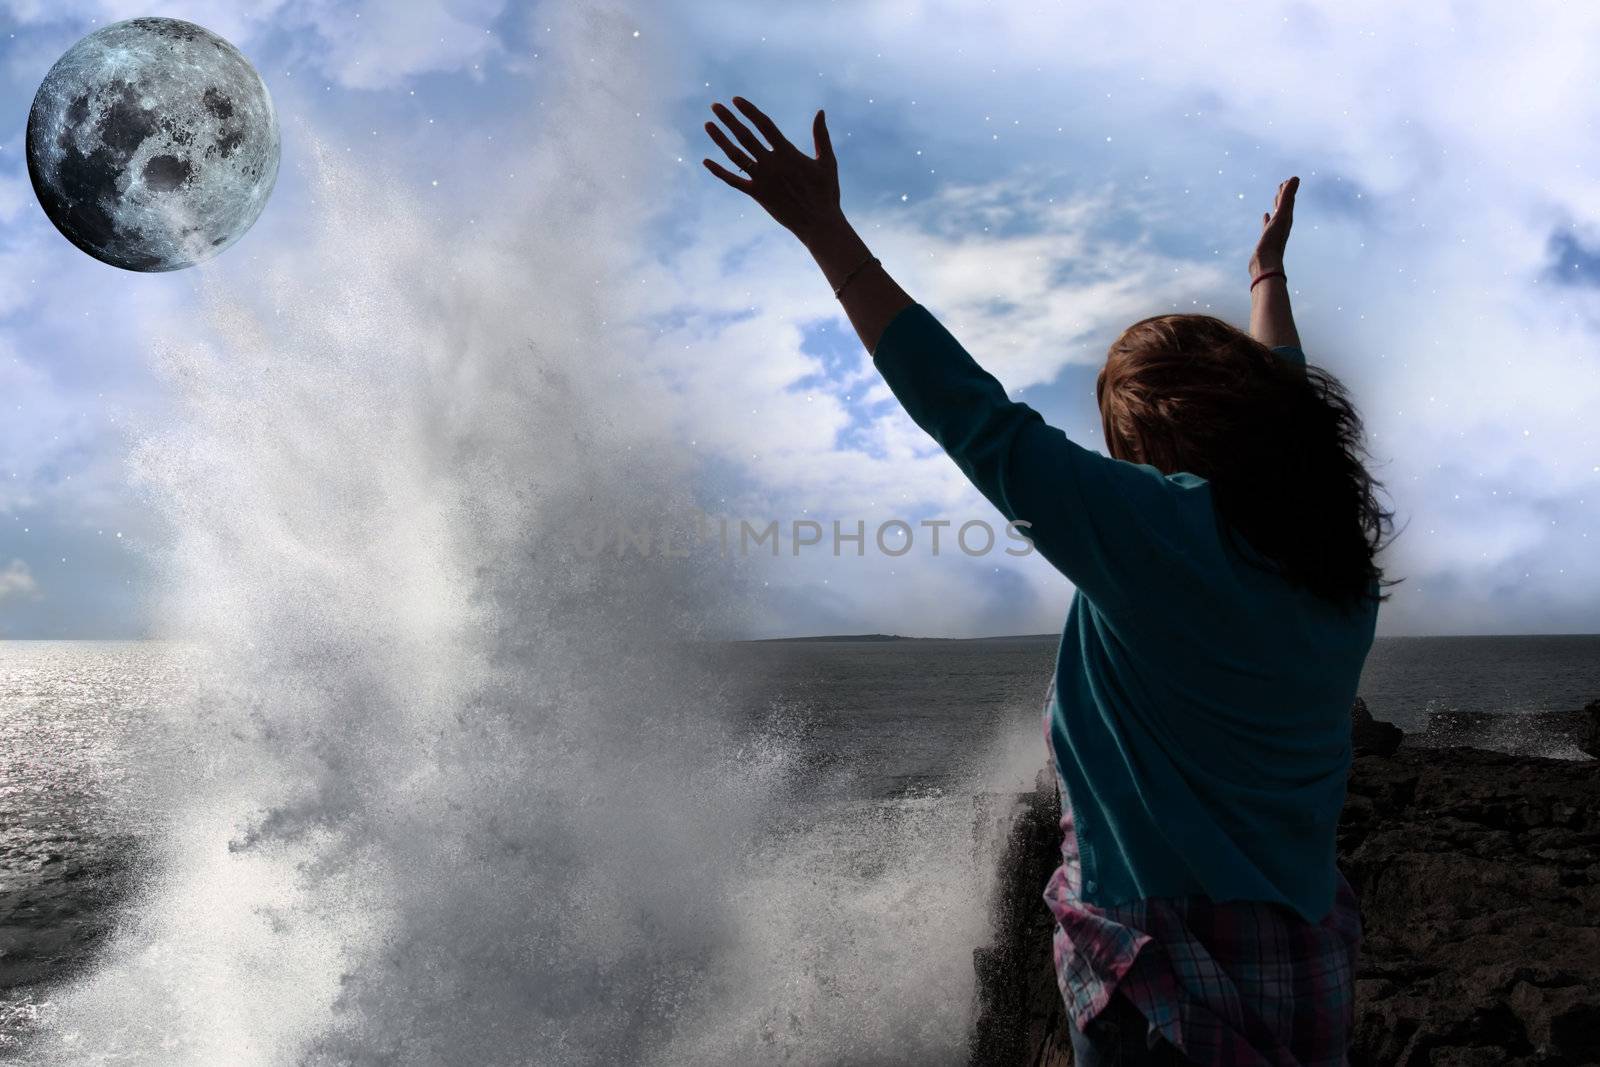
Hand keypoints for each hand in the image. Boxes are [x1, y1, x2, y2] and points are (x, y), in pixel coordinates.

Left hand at [703, 96, 841, 242]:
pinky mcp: (757, 195)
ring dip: (720, 139)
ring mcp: (762, 180)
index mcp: (788, 153)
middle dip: (729, 120)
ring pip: (735, 155)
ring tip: (708, 125)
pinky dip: (719, 172)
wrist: (818, 224)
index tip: (736, 100)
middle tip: (715, 106)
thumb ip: (821, 136)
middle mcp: (771, 164)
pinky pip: (733, 181)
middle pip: (745, 136)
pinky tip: (705, 161)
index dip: (749, 111)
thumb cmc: (826, 192)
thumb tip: (820, 111)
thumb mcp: (827, 162)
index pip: (764, 125)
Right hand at [1250, 175, 1298, 275]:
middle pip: (1284, 207)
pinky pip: (1267, 225)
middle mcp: (1282, 224)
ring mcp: (1274, 231)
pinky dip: (1266, 219)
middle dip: (1283, 196)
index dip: (1288, 190)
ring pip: (1276, 215)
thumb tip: (1295, 177)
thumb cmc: (1273, 240)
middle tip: (1282, 185)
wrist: (1265, 263)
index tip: (1287, 180)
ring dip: (1276, 206)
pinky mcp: (1266, 238)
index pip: (1288, 201)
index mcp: (1287, 219)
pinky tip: (1265, 216)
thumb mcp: (1282, 216)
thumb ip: (1288, 197)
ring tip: (1274, 199)